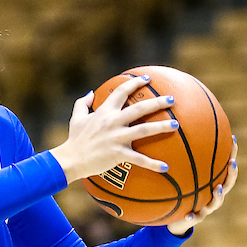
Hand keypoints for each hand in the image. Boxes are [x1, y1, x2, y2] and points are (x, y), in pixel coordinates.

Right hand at [50, 76, 175, 183]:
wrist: (70, 160)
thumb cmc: (73, 140)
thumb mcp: (76, 118)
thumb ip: (82, 104)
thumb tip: (89, 93)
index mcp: (105, 111)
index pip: (122, 92)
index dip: (136, 83)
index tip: (147, 79)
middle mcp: (113, 122)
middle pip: (140, 108)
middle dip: (158, 102)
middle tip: (172, 99)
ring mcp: (117, 138)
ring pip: (144, 129)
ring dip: (161, 126)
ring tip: (176, 124)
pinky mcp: (118, 154)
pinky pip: (139, 159)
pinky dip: (152, 163)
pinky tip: (165, 167)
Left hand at [167, 136, 237, 235]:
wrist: (174, 220)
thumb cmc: (180, 194)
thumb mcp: (181, 177)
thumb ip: (182, 161)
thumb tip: (178, 131)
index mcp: (213, 183)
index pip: (226, 167)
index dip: (232, 154)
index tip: (233, 139)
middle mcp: (213, 196)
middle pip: (228, 184)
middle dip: (231, 173)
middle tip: (232, 163)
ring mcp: (205, 209)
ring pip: (216, 203)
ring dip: (219, 195)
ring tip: (218, 188)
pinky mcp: (194, 220)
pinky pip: (193, 219)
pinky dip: (191, 217)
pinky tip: (187, 215)